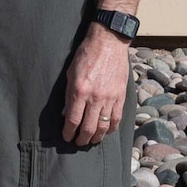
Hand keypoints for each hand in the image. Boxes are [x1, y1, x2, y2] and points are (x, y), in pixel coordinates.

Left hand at [62, 24, 130, 146]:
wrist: (109, 42)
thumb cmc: (86, 55)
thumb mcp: (70, 74)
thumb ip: (68, 96)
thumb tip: (66, 114)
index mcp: (80, 91)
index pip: (73, 120)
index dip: (69, 132)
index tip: (66, 137)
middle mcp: (96, 97)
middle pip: (89, 127)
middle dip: (82, 139)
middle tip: (78, 143)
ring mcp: (110, 97)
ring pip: (104, 126)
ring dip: (97, 136)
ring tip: (91, 140)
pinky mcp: (121, 96)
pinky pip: (117, 117)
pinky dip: (112, 128)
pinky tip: (107, 131)